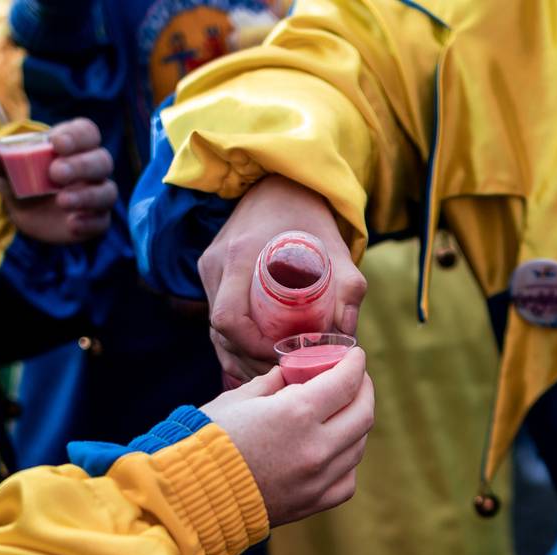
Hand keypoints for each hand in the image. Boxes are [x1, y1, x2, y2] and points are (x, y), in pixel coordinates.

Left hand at [0, 119, 117, 243]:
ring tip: (61, 201)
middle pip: (102, 160)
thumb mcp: (7, 169)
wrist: (25, 214)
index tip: (56, 144)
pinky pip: (102, 222)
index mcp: (74, 145)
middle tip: (55, 173)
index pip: (87, 132)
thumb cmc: (22, 180)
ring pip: (107, 192)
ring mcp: (96, 194)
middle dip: (81, 166)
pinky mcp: (96, 220)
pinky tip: (71, 225)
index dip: (77, 136)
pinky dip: (89, 223)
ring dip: (87, 195)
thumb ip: (0, 159)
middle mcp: (91, 168)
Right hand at [198, 175, 367, 382]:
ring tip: (271, 371)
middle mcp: (216, 264)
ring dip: (239, 354)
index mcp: (239, 256)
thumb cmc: (308, 212)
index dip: (250, 346)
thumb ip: (348, 288)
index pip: (228, 319)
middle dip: (247, 358)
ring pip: (215, 329)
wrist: (279, 179)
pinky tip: (252, 361)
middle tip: (282, 371)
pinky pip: (216, 318)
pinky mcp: (210, 274)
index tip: (279, 356)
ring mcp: (208, 270)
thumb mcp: (334, 246)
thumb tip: (348, 336)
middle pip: (219, 331)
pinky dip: (233, 343)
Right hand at [201, 346, 373, 525]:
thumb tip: (290, 374)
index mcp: (296, 413)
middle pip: (363, 413)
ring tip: (344, 412)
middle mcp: (315, 447)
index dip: (354, 363)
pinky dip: (346, 462)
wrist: (191, 493)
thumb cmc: (206, 439)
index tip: (354, 355)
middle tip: (355, 378)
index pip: (346, 382)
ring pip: (358, 446)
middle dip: (363, 389)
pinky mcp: (311, 503)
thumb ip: (272, 383)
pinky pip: (346, 480)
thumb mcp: (237, 398)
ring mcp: (317, 479)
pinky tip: (334, 451)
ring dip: (356, 424)